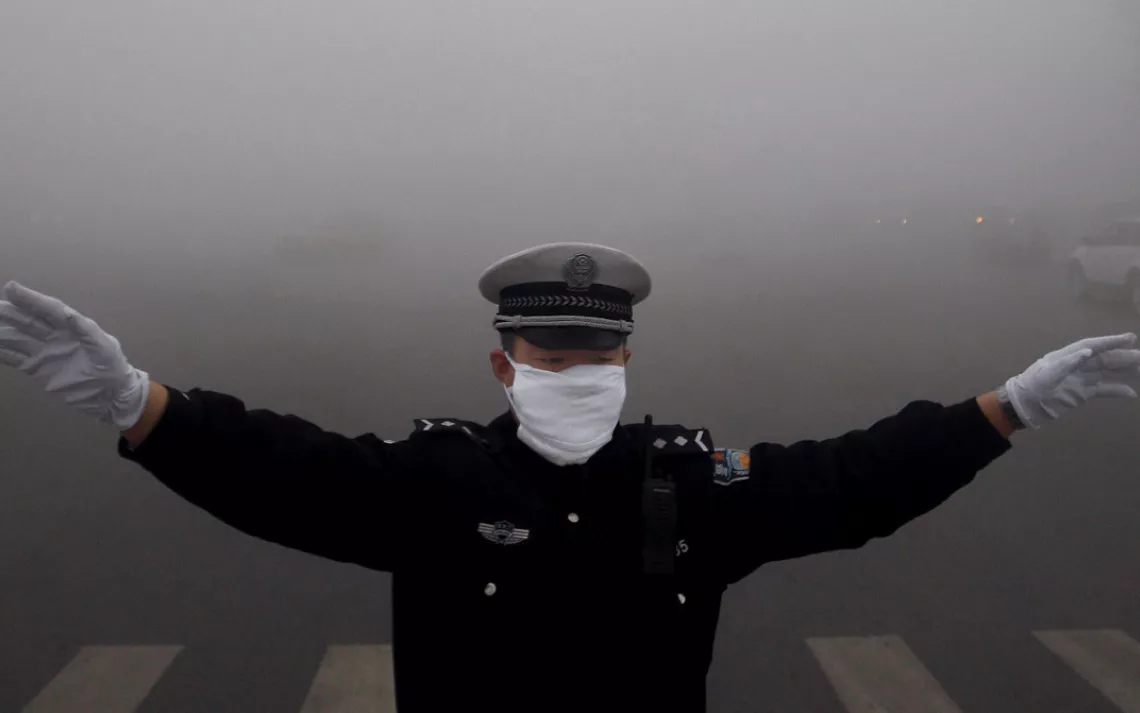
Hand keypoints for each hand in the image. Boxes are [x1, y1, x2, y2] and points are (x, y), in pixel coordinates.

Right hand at [0, 281, 148, 428]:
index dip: (31, 299)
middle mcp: (55, 336)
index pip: (48, 309)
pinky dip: (3, 352)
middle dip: (9, 312)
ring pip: (18, 338)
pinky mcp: (38, 369)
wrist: (111, 396)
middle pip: (29, 321)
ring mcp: (45, 352)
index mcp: (73, 327)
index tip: (11, 289)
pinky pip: (16, 358)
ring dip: (2, 331)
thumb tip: (68, 313)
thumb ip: (86, 330)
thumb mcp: (104, 348)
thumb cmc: (112, 368)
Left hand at [1004, 333, 1139, 428]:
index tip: (1130, 338)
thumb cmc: (1033, 385)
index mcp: (1067, 356)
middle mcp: (1076, 365)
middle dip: (1122, 356)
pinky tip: (1131, 393)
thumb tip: (1088, 351)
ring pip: (1106, 372)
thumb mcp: (1048, 373)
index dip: (1111, 342)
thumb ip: (1068, 362)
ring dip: (1123, 370)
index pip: (1092, 346)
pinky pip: (1103, 390)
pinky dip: (1117, 390)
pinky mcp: (1082, 394)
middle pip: (1103, 358)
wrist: (1025, 405)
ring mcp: (1080, 379)